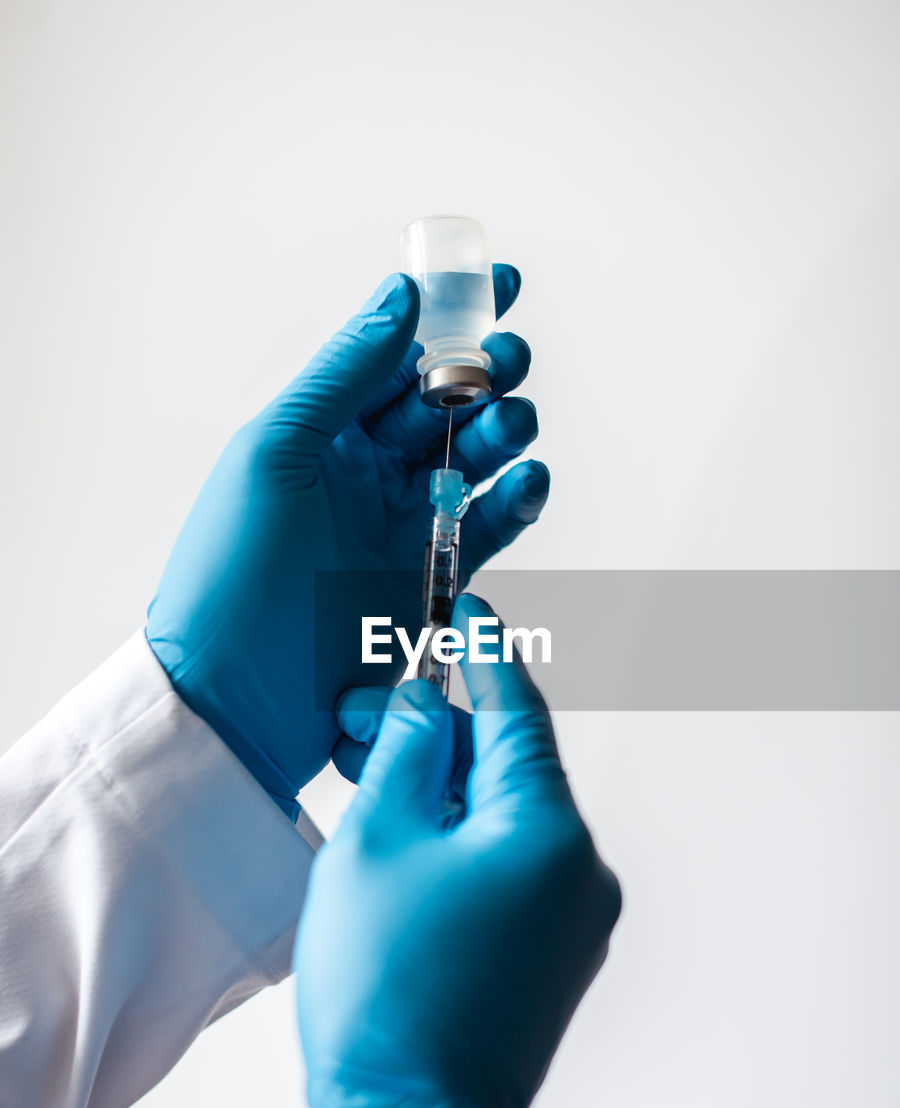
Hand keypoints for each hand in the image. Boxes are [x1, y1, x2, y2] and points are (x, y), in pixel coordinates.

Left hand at [146, 271, 548, 817]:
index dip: (447, 315)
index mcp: (322, 432)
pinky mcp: (432, 579)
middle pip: (444, 404)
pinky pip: (489, 528)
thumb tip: (398, 299)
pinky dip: (515, 502)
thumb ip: (341, 376)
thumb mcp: (274, 454)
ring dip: (501, 432)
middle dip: (484, 375)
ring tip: (508, 427)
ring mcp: (400, 526)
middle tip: (505, 365)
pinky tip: (526, 482)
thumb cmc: (232, 574)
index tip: (500, 280)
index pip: (394, 355)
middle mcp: (364, 472)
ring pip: (472, 459)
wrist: (235, 698)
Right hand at [294, 595, 621, 1107]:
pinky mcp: (558, 956)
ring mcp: (577, 919)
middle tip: (372, 710)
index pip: (516, 712)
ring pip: (507, 819)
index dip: (482, 655)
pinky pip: (513, 868)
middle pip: (509, 766)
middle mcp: (583, 869)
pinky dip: (465, 841)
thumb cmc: (384, 991)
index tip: (465, 612)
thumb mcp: (375, 844)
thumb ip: (405, 756)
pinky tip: (410, 837)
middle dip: (440, 734)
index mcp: (548, 831)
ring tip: (375, 777)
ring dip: (446, 790)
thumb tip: (421, 704)